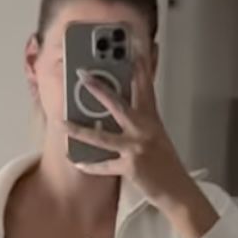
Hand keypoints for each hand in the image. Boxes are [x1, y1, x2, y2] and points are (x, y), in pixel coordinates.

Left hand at [65, 51, 217, 237]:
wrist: (175, 188)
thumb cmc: (164, 162)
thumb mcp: (156, 136)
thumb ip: (141, 121)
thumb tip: (121, 110)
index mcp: (151, 119)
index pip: (145, 87)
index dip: (139, 67)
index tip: (132, 48)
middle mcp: (144, 129)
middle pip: (118, 105)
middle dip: (99, 90)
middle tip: (83, 75)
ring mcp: (136, 148)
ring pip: (103, 137)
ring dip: (80, 130)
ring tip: (61, 122)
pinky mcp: (131, 166)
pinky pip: (105, 166)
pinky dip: (91, 166)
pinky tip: (77, 162)